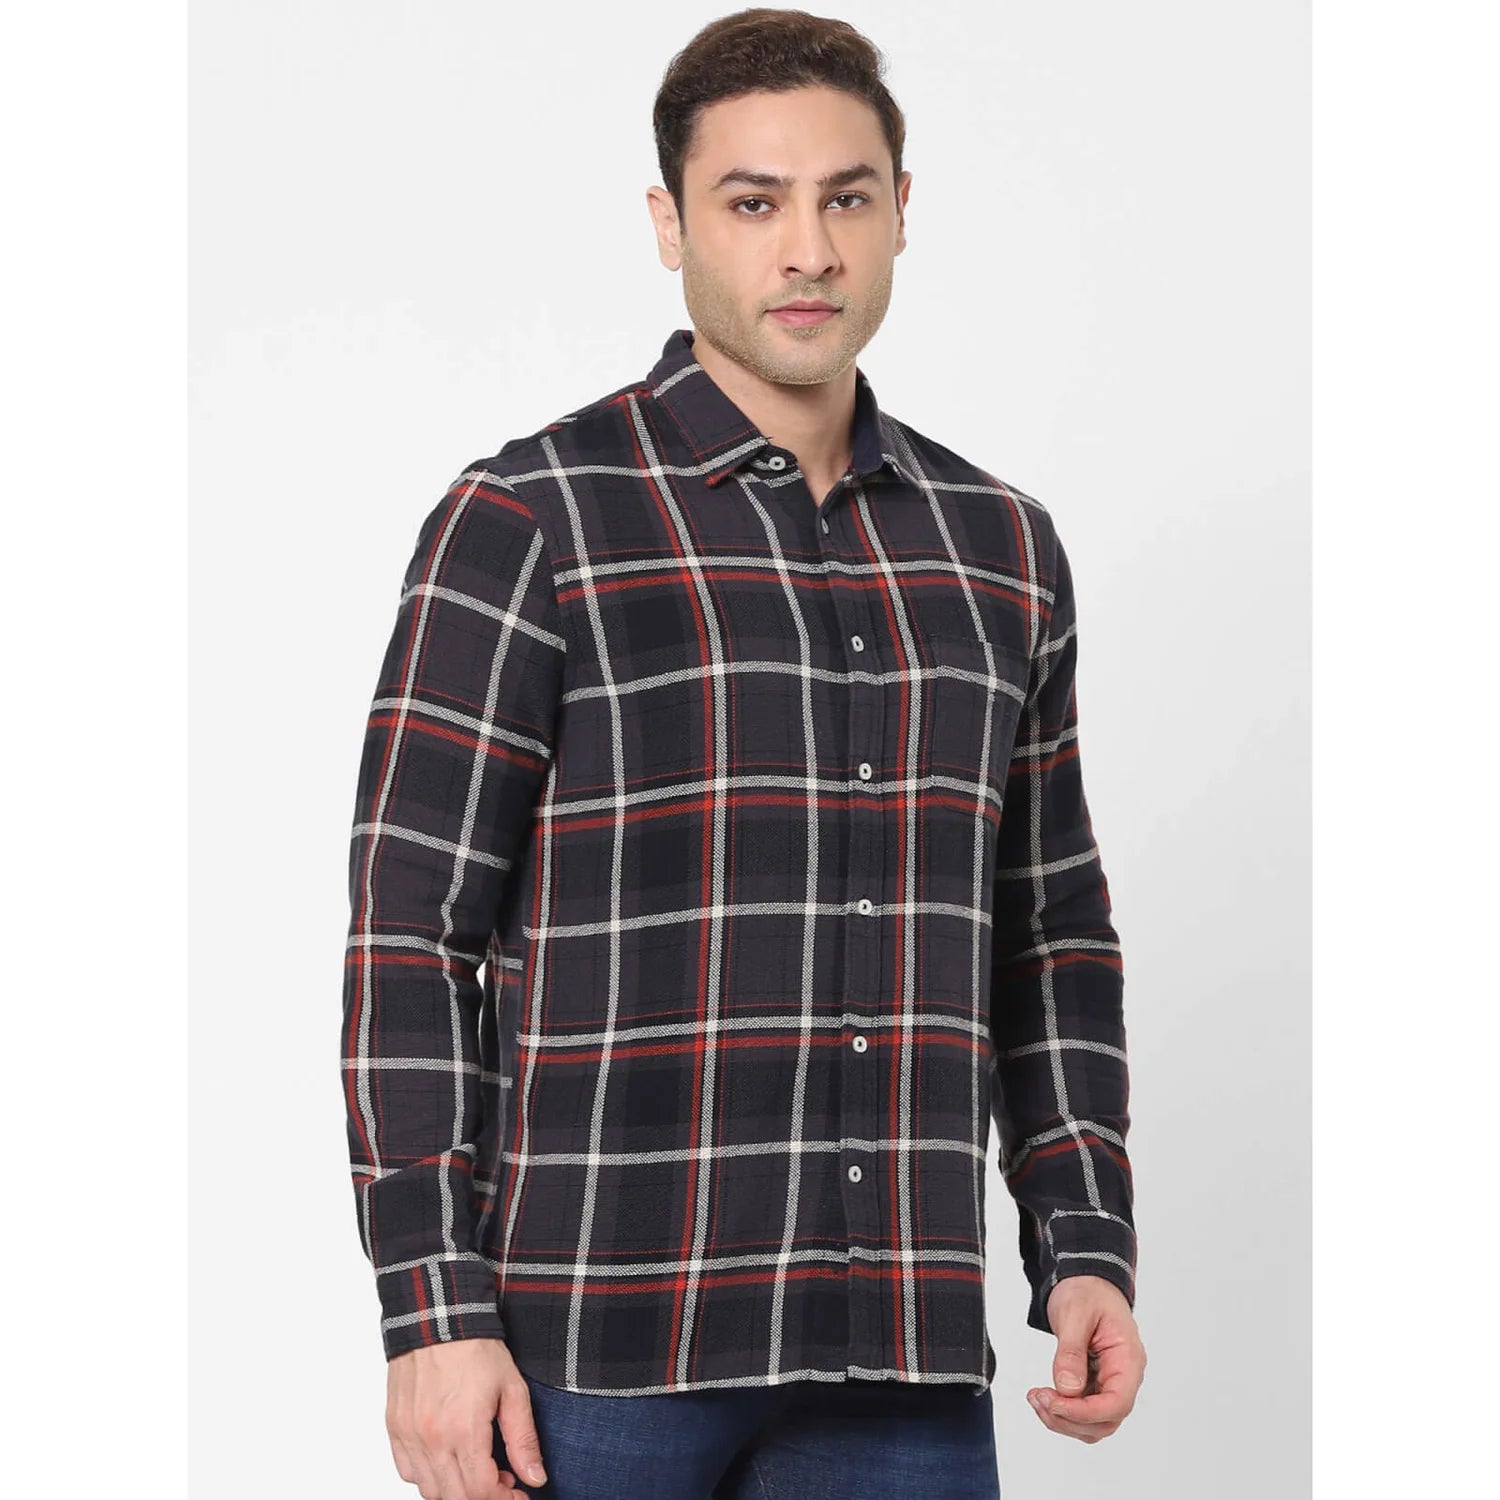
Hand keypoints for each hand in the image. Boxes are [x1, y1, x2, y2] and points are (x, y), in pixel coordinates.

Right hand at [386, 1337, 546, 1498]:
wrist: (438, 1318)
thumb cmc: (476, 1349)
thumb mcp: (512, 1389)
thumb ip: (523, 1438)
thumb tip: (535, 1477)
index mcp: (464, 1430)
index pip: (481, 1492)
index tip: (519, 1493)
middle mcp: (431, 1440)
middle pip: (455, 1498)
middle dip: (484, 1496)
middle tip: (503, 1479)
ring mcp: (409, 1436)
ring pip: (429, 1490)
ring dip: (456, 1489)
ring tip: (477, 1467)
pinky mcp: (395, 1428)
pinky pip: (407, 1471)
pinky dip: (429, 1476)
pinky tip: (448, 1458)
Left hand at [1026, 1275, 1145, 1442]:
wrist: (1085, 1281)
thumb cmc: (1086, 1291)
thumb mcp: (1076, 1313)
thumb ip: (1072, 1352)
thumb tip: (1067, 1389)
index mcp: (1128, 1359)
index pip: (1117, 1403)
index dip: (1085, 1412)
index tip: (1054, 1404)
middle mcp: (1123, 1377)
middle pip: (1105, 1421)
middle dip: (1070, 1418)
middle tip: (1039, 1399)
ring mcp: (1109, 1383)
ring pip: (1093, 1423)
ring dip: (1063, 1420)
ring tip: (1036, 1399)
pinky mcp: (1094, 1385)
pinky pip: (1082, 1411)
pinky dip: (1061, 1411)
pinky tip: (1042, 1398)